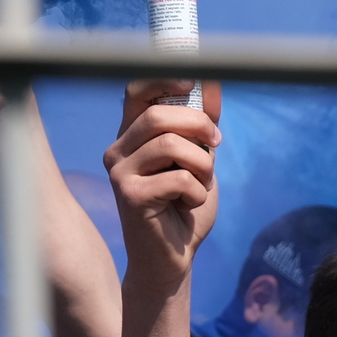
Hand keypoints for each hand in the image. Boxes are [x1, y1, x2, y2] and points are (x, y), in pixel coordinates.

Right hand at [104, 80, 221, 283]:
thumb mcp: (199, 161)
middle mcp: (119, 150)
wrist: (173, 258)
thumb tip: (212, 83)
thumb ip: (203, 126)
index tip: (192, 81)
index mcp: (132, 136)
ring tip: (202, 183)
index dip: (163, 78)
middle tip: (217, 144)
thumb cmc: (184, 208)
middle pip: (158, 114)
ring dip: (202, 164)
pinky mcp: (129, 196)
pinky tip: (190, 204)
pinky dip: (197, 190)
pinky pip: (177, 178)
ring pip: (170, 145)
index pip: (137, 90)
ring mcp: (120, 172)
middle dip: (199, 125)